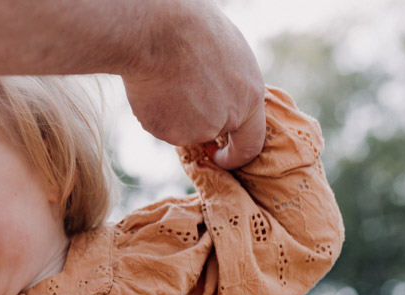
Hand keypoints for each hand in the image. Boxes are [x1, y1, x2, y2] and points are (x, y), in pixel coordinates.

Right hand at [122, 1, 264, 169]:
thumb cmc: (195, 30)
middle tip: (179, 96)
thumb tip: (223, 95)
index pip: (250, 144)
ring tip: (167, 79)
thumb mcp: (231, 55)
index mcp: (249, 98)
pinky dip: (156, 112)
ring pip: (182, 129)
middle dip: (196, 122)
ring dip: (174, 113)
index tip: (219, 154)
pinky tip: (154, 87)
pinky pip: (161, 126)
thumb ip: (232, 85)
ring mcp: (196, 130)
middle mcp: (225, 120)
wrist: (158, 31)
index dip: (234, 153)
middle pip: (210, 131)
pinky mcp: (168, 132)